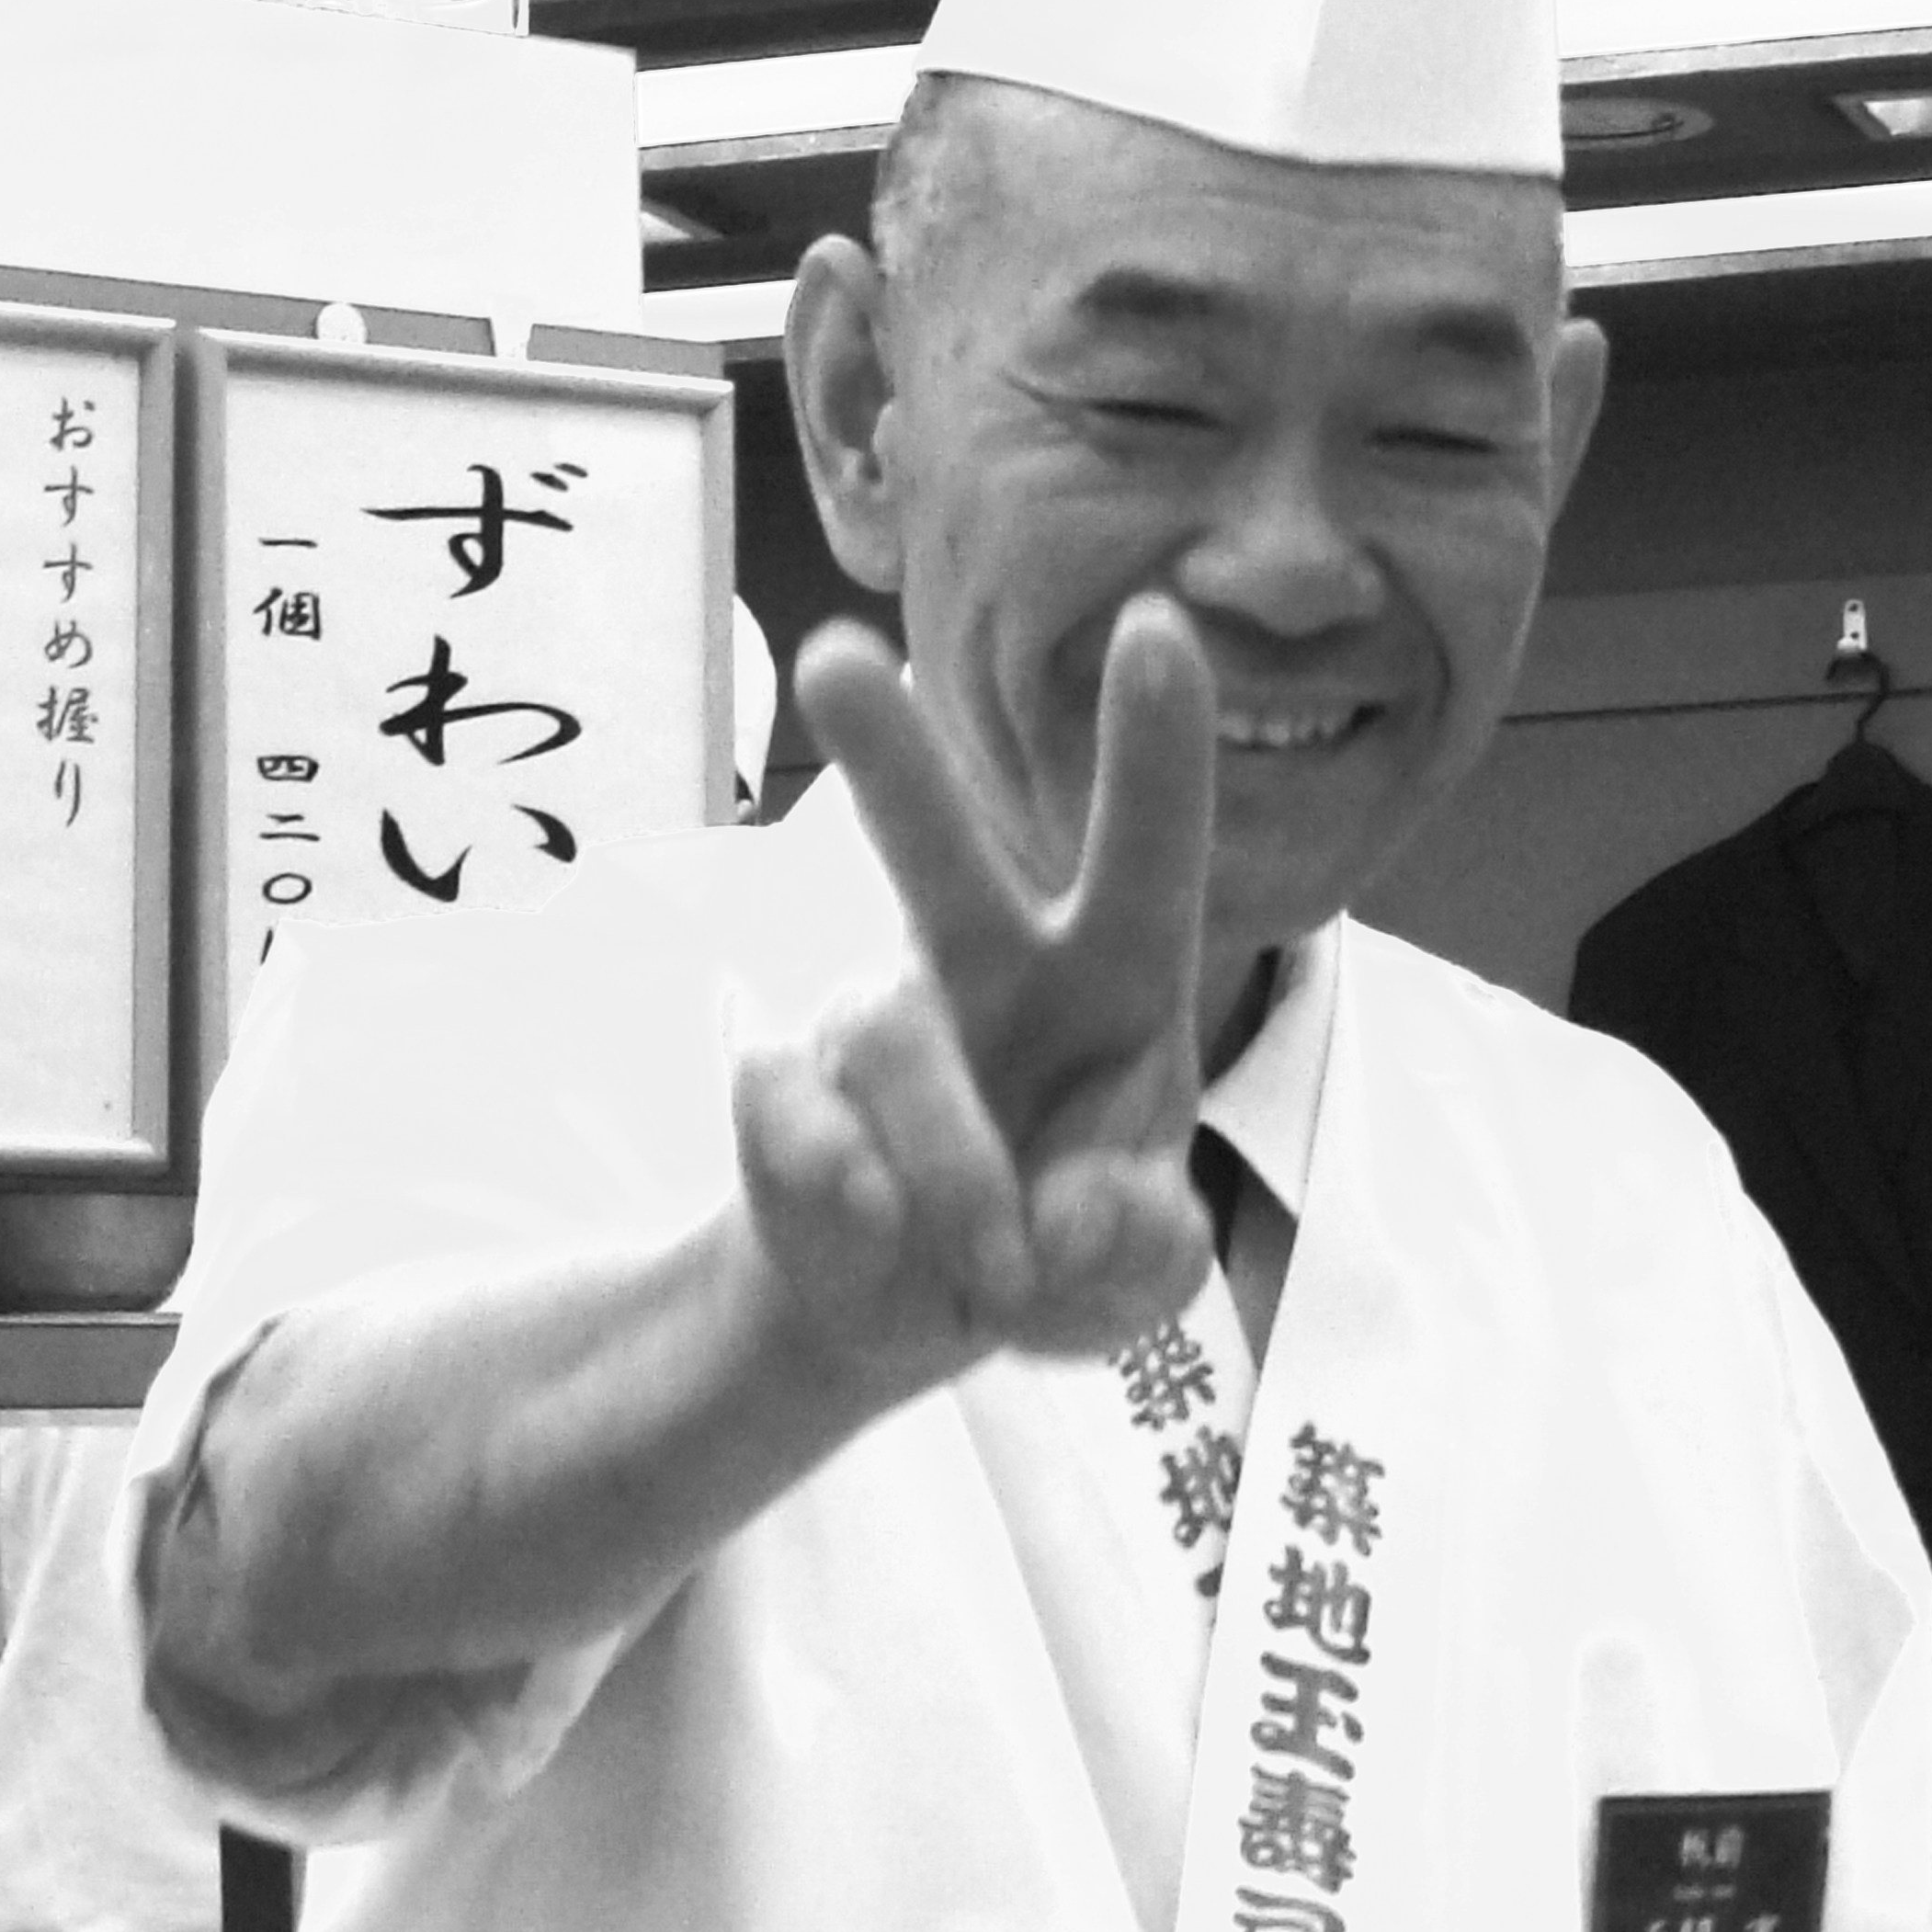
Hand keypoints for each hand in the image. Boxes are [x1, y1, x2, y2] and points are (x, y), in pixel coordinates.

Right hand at [739, 604, 1218, 1397]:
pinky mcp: (775, 1084)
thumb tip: (1072, 1214)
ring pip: (888, 1039)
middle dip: (887, 758)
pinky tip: (875, 1233)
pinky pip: (791, 1116)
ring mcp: (865, 1016)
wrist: (912, 1310)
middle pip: (935, 854)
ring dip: (957, 1177)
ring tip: (997, 1278)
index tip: (1155, 621)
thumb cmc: (1054, 1243)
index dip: (1154, 748)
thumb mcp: (1131, 1275)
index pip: (1147, 853)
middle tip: (831, 658)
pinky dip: (849, 1198)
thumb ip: (1141, 1250)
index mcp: (1115, 975)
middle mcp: (984, 963)